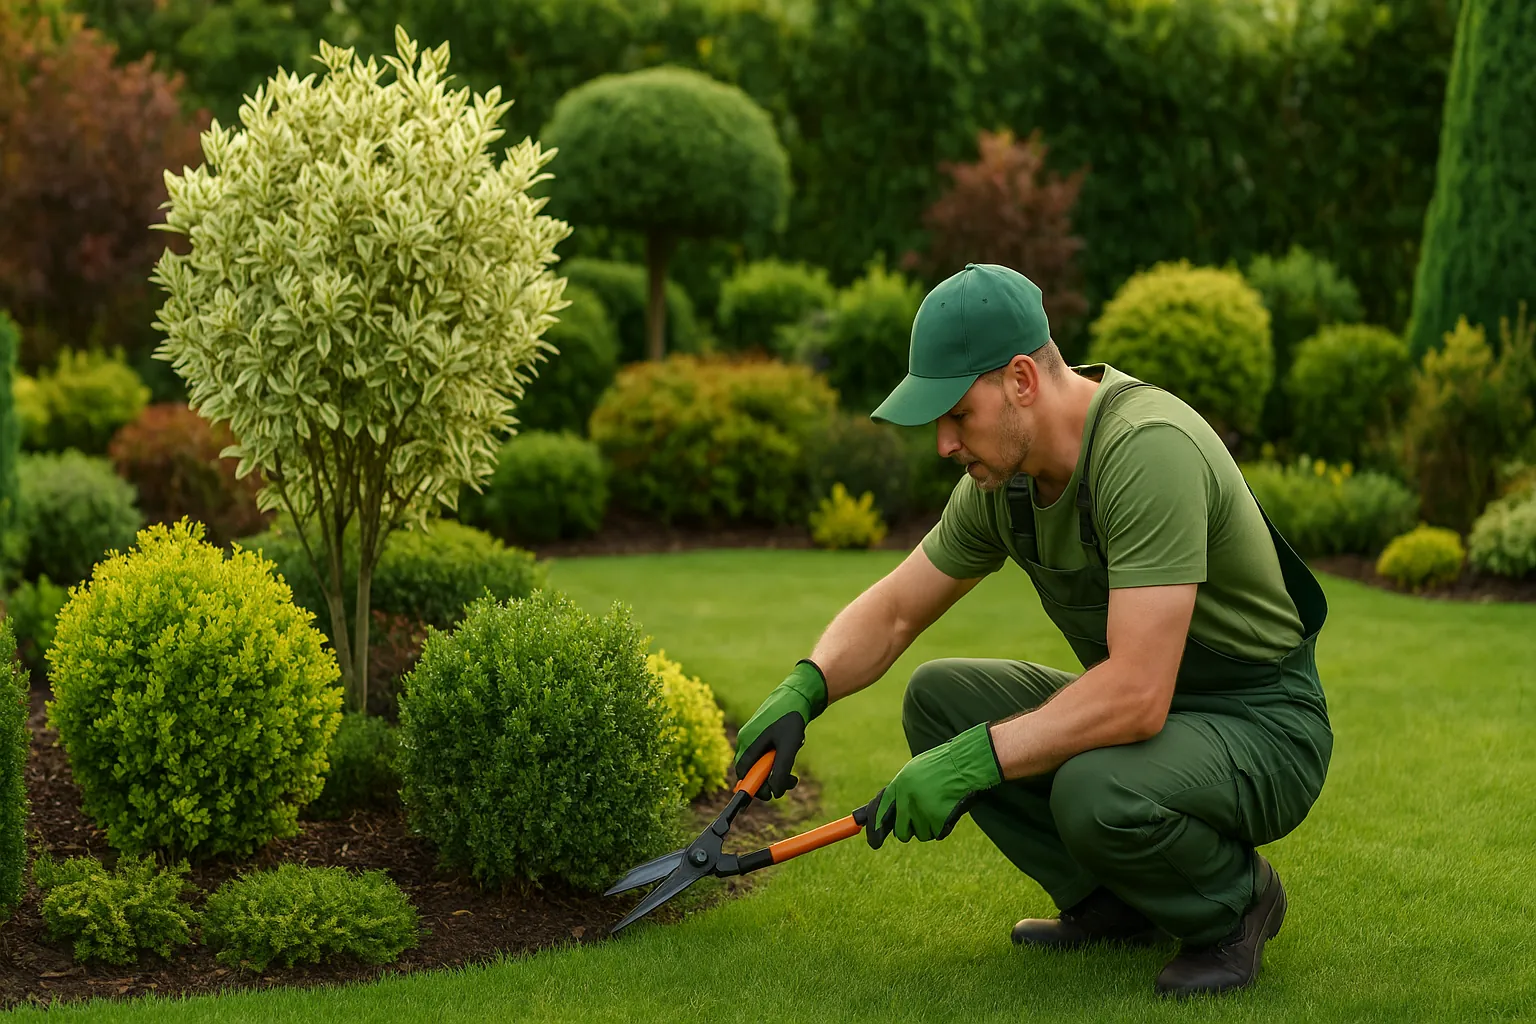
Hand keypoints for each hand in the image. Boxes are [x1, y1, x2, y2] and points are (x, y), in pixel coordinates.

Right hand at [733, 660, 827, 799]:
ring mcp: (753, 736)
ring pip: (762, 763)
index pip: (744, 774)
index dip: (755, 787)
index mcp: (747, 742)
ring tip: (794, 757)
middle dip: (771, 779)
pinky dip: (780, 756)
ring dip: (778, 768)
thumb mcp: (788, 747)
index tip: (771, 794)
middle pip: (752, 771)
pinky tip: (793, 745)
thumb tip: (775, 793)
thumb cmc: (791, 718)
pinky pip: (767, 753)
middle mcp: (746, 740)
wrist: (798, 694)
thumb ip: (780, 771)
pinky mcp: (762, 734)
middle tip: (792, 779)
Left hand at [864, 722, 1002, 848]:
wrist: (965, 763)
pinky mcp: (937, 819)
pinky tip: (948, 810)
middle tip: (921, 821)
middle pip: (901, 832)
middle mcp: (907, 799)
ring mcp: (922, 810)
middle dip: (909, 830)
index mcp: (899, 784)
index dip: (875, 830)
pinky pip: (937, 834)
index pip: (879, 812)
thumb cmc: (942, 766)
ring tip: (940, 806)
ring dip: (929, 826)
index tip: (874, 843)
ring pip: (921, 834)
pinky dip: (943, 827)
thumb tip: (888, 813)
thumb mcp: (915, 771)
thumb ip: (902, 790)